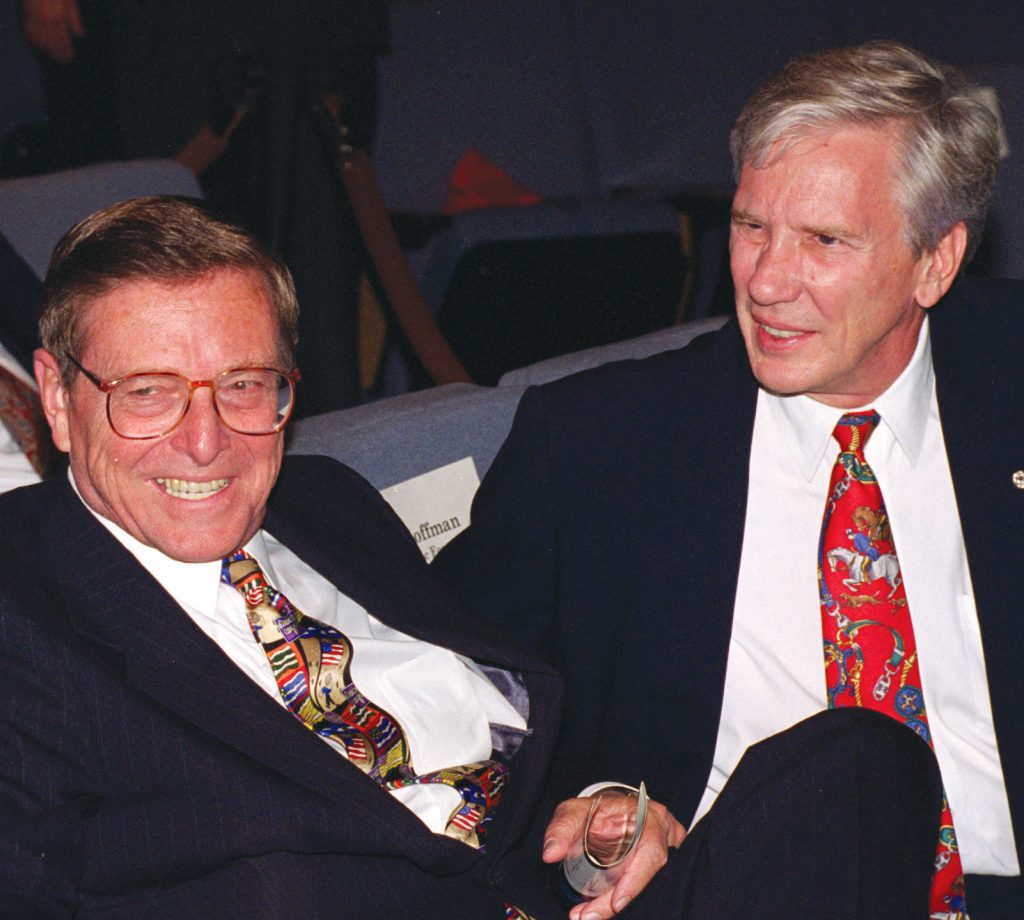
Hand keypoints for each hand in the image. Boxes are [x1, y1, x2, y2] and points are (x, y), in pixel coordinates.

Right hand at [20, 0, 83, 63]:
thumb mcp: (69, 1)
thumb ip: (74, 19)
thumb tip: (80, 35)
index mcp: (57, 18)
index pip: (63, 41)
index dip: (68, 51)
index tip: (72, 57)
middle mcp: (44, 21)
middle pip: (52, 43)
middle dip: (59, 53)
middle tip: (64, 61)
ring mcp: (33, 19)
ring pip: (40, 40)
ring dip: (47, 50)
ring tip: (55, 57)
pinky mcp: (25, 15)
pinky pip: (29, 32)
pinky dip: (34, 41)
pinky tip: (41, 47)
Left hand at [542, 795, 685, 918]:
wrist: (608, 813)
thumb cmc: (595, 810)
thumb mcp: (574, 811)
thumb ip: (561, 828)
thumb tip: (550, 854)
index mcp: (648, 817)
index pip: (651, 851)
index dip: (636, 880)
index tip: (616, 903)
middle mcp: (661, 838)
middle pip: (647, 877)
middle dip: (615, 902)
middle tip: (587, 916)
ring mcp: (661, 855)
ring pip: (644, 889)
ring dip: (612, 905)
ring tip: (586, 915)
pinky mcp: (652, 870)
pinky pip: (640, 891)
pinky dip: (616, 903)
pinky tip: (595, 910)